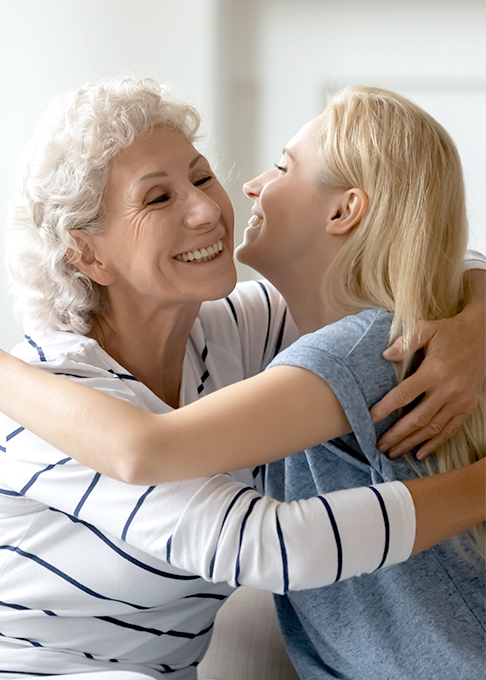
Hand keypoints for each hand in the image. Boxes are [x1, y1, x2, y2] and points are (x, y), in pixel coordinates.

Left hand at [370, 312, 484, 459]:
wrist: (483, 335)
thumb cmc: (449, 332)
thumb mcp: (427, 329)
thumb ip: (406, 342)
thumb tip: (385, 355)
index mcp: (435, 371)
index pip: (405, 394)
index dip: (385, 408)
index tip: (370, 419)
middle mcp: (449, 389)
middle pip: (417, 418)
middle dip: (396, 435)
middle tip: (378, 445)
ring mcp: (460, 401)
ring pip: (432, 428)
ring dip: (412, 443)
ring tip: (393, 453)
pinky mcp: (468, 407)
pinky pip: (450, 430)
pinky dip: (435, 444)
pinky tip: (420, 453)